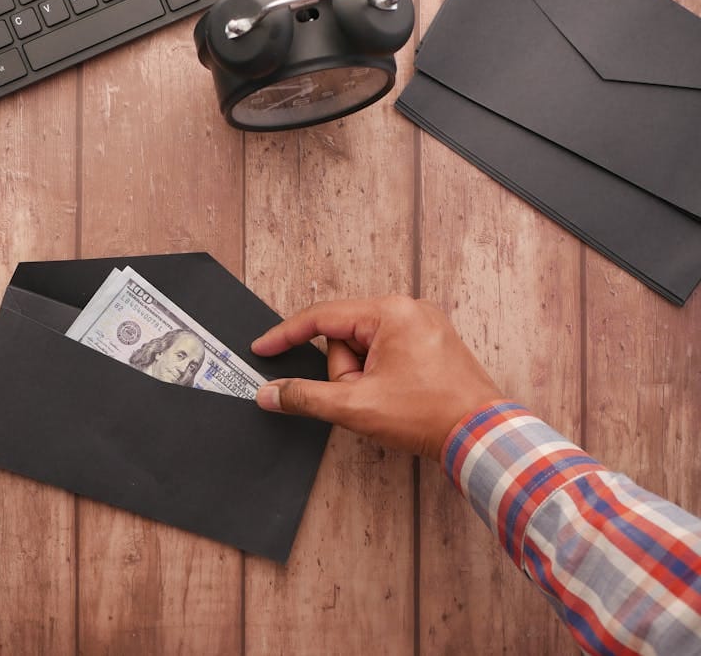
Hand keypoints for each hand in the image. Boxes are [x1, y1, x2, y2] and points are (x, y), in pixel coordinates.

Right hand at [251, 296, 503, 460]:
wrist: (483, 436)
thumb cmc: (428, 415)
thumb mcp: (355, 406)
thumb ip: (306, 396)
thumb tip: (270, 393)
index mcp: (390, 312)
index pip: (322, 317)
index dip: (286, 335)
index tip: (262, 348)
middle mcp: (408, 309)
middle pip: (345, 337)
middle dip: (346, 373)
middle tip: (365, 398)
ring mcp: (423, 326)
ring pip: (365, 349)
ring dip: (364, 379)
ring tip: (389, 401)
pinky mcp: (432, 344)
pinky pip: (386, 355)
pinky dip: (380, 378)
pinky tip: (397, 398)